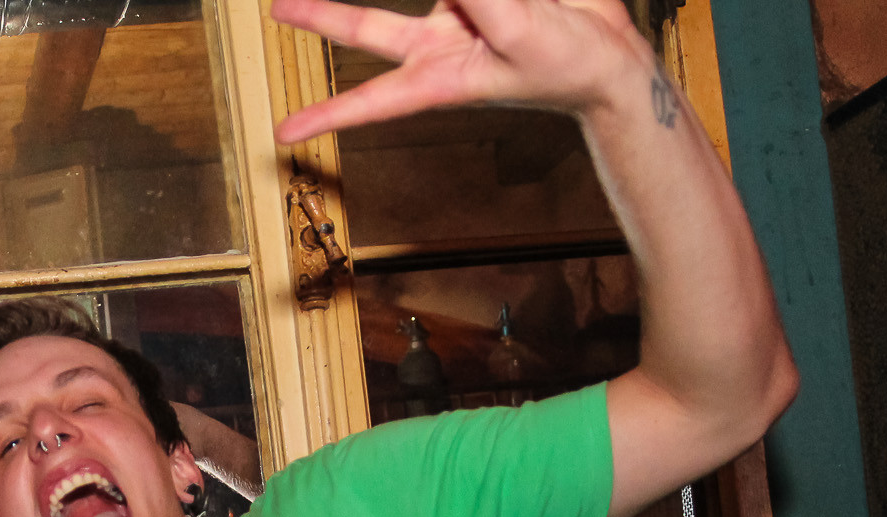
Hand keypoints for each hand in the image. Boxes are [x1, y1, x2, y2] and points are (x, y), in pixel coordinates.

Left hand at [271, 0, 648, 143]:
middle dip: (321, 14)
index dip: (326, 115)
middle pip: (364, 27)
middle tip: (277, 8)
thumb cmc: (567, 66)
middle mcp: (437, 46)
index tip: (284, 134)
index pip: (371, 101)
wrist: (609, 55)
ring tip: (503, 4)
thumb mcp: (519, 33)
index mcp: (439, 79)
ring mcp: (456, 12)